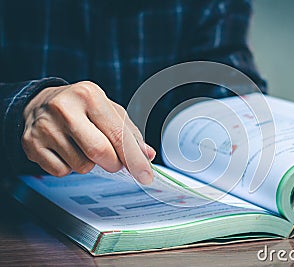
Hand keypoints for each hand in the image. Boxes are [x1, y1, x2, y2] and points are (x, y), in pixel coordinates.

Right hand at [22, 81, 155, 183]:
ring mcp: (45, 127)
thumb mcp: (109, 111)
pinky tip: (66, 150)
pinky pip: (61, 171)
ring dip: (90, 164)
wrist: (42, 102)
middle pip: (100, 152)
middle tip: (114, 160)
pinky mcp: (31, 144)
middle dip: (113, 164)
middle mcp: (64, 108)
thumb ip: (130, 133)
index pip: (118, 134)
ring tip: (82, 146)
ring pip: (81, 166)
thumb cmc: (81, 107)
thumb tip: (146, 154)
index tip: (145, 175)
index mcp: (89, 95)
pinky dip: (70, 167)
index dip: (135, 159)